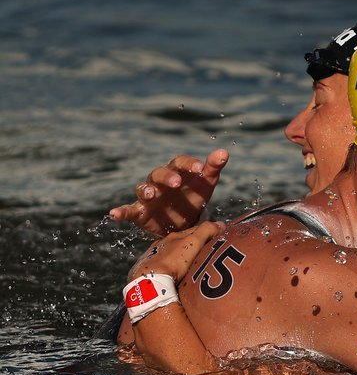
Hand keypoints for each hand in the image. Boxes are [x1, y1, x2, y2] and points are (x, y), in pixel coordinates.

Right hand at [109, 149, 228, 236]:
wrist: (184, 221)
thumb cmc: (194, 195)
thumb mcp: (206, 183)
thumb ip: (213, 168)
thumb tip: (224, 152)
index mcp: (177, 171)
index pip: (180, 162)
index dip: (189, 164)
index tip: (200, 169)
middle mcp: (159, 181)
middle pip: (159, 173)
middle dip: (167, 177)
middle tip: (176, 183)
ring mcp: (148, 196)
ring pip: (142, 189)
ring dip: (145, 190)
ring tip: (150, 194)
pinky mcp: (140, 212)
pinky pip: (128, 210)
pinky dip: (121, 211)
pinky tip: (114, 214)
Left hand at [128, 221, 224, 281]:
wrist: (149, 283)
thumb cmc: (172, 261)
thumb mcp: (192, 243)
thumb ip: (206, 231)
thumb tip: (221, 224)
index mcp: (173, 236)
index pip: (194, 230)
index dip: (207, 233)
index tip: (217, 237)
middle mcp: (162, 245)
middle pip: (183, 242)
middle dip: (195, 245)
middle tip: (208, 251)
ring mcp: (155, 258)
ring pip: (174, 255)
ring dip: (183, 258)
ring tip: (194, 265)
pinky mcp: (150, 273)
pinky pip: (166, 268)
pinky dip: (174, 269)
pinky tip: (178, 275)